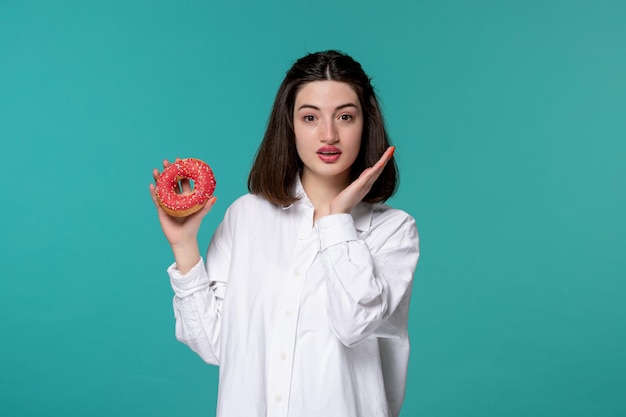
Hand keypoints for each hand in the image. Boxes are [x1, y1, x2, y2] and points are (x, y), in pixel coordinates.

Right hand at [149, 158, 216, 272]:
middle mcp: (177, 198)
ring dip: (159, 179)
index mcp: (186, 197)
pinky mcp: (161, 209)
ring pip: (163, 188)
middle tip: (166, 161)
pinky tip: (152, 185)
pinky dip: (154, 192)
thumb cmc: (192, 226)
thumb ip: (206, 207)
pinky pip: (156, 199)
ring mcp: (168, 202)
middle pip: (172, 181)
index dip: (182, 171)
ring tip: (157, 170)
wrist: (183, 239)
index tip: (180, 161)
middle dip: (169, 171)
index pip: (184, 181)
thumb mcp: (200, 215)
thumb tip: (215, 197)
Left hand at [329, 146, 394, 214]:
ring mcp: (365, 185)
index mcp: (367, 183)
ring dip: (383, 160)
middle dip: (386, 158)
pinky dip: (376, 169)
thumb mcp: (355, 186)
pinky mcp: (360, 186)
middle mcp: (368, 184)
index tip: (387, 152)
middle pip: (379, 169)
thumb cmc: (346, 199)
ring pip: (377, 170)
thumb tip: (368, 169)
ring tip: (389, 151)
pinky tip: (380, 163)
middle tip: (392, 148)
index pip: (377, 170)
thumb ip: (362, 178)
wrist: (340, 210)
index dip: (382, 161)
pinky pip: (369, 176)